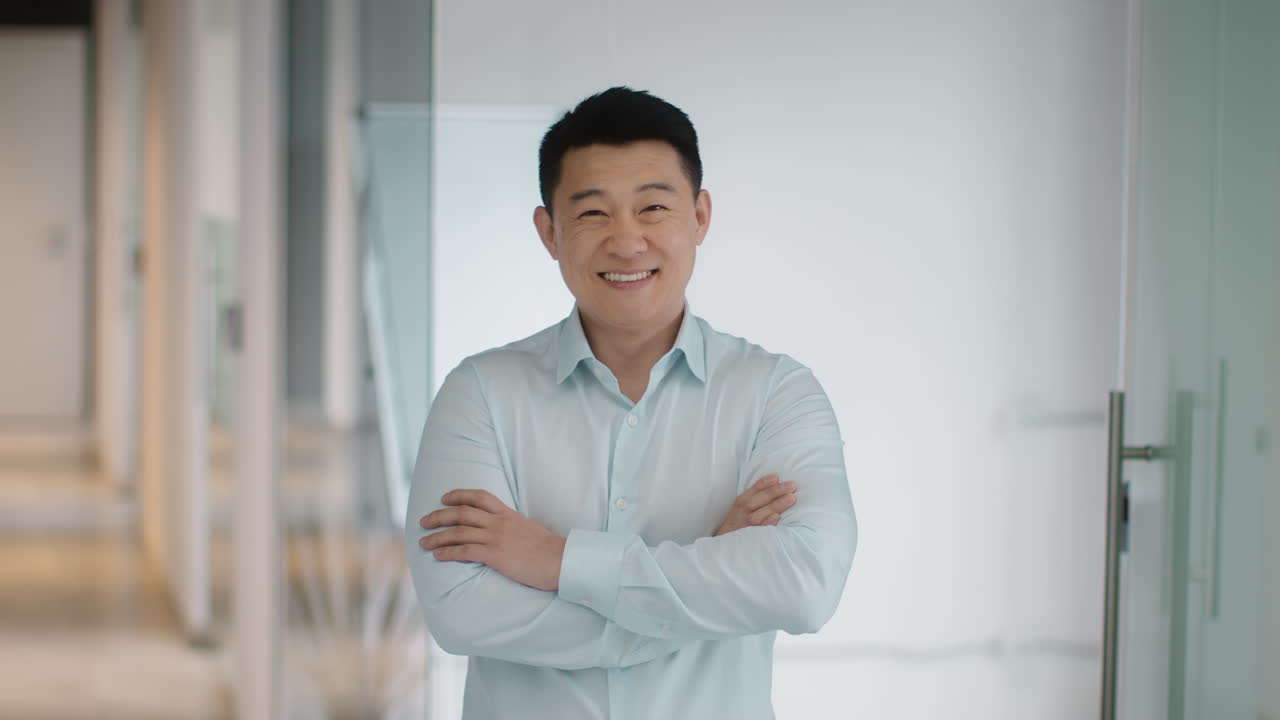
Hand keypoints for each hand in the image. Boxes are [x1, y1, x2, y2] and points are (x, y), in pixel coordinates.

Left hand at [419, 489, 566, 590]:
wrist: (560, 560)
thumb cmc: (548, 550)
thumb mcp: (528, 529)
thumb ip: (512, 527)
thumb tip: (502, 533)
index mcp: (507, 513)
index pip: (479, 496)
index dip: (458, 495)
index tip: (444, 498)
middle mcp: (498, 522)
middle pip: (461, 513)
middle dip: (439, 516)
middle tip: (423, 521)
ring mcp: (495, 537)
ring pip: (458, 532)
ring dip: (437, 536)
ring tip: (423, 543)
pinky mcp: (494, 554)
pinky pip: (464, 551)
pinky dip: (447, 552)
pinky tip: (437, 555)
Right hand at [714, 474, 796, 535]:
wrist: (725, 541)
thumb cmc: (739, 520)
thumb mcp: (743, 505)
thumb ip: (757, 495)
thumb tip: (777, 482)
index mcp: (742, 501)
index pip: (755, 488)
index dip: (767, 482)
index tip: (778, 476)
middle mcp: (744, 511)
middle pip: (760, 499)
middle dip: (776, 491)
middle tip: (792, 486)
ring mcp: (747, 524)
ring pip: (761, 513)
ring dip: (776, 505)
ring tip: (791, 498)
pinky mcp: (751, 537)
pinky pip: (760, 530)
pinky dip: (767, 523)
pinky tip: (777, 517)